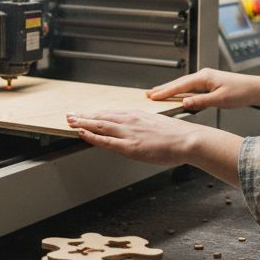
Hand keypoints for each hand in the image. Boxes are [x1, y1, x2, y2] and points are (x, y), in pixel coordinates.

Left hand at [66, 110, 240, 168]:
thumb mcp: (158, 125)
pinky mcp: (130, 146)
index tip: (86, 113)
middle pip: (102, 116)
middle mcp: (130, 121)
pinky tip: (81, 133)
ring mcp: (129, 133)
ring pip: (100, 125)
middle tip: (70, 115)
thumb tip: (139, 131)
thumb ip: (145, 127)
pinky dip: (91, 136)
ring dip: (83, 122)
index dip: (96, 113)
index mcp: (138, 115)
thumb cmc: (178, 135)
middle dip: (84, 116)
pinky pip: (106, 141)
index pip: (112, 113)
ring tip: (70, 121)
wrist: (189, 140)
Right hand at [146, 68, 259, 111]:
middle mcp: (204, 75)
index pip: (181, 85)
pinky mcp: (210, 84)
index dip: (166, 91)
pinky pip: (191, 88)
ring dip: (171, 89)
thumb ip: (201, 101)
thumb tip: (185, 103)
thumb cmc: (241, 92)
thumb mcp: (220, 100)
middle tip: (148, 94)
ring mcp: (207, 79)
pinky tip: (176, 96)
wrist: (256, 88)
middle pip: (179, 82)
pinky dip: (181, 91)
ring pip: (184, 85)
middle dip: (164, 88)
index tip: (154, 96)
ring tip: (158, 94)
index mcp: (205, 77)